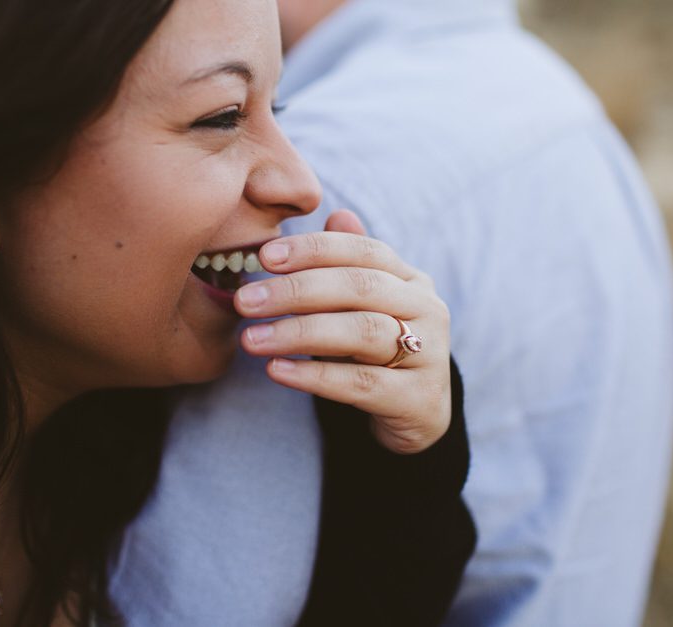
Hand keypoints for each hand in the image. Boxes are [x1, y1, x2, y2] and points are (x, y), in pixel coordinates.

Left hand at [235, 210, 451, 454]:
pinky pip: (360, 383)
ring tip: (251, 339)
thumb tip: (336, 215)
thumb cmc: (378, 353)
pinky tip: (277, 371)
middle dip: (297, 290)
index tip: (264, 257)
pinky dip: (315, 376)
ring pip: (361, 332)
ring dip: (300, 333)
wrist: (417, 415)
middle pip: (360, 287)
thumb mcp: (364, 307)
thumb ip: (349, 266)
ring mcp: (428, 355)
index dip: (314, 250)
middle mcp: (427, 310)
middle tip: (244, 301)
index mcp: (411, 280)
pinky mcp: (416, 399)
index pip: (363, 251)